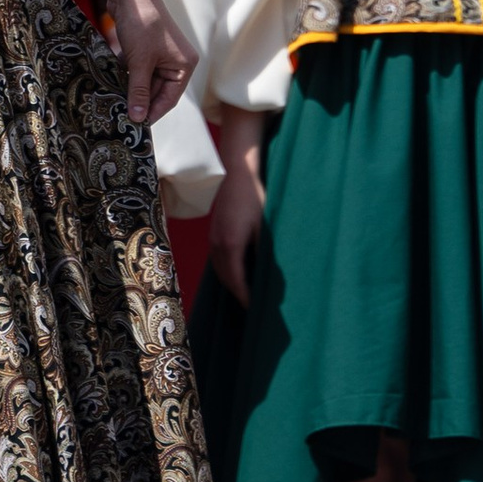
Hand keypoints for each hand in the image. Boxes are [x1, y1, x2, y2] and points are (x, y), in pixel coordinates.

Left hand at [102, 0, 195, 130]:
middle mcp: (177, 60)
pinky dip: (127, 74)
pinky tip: (112, 83)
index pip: (169, 98)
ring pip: (146, 79)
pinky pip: (138, 68)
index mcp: (185, 65)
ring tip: (115, 103)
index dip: (152, 112)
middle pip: (158, 90)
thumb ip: (139, 91)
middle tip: (122, 117)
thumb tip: (138, 117)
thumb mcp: (139, 62)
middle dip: (140, 101)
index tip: (136, 127)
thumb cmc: (141, 24)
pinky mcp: (146, 46)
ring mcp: (162, 53)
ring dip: (131, 88)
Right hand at [208, 153, 265, 303]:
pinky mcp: (214, 231)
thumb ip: (265, 251)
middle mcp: (217, 244)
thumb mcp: (265, 226)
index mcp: (231, 245)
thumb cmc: (255, 197)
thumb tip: (270, 275)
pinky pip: (217, 259)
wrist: (237, 172)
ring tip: (245, 294)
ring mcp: (212, 237)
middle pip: (225, 278)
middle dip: (237, 294)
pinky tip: (237, 272)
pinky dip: (226, 271)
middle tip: (251, 307)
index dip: (245, 297)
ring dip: (231, 283)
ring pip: (219, 269)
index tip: (255, 309)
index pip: (236, 280)